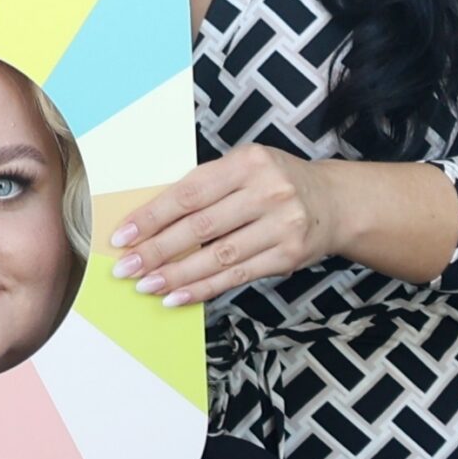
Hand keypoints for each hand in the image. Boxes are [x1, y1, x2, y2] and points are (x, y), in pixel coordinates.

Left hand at [107, 145, 338, 307]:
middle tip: (125, 268)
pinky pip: (237, 276)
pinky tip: (177, 296)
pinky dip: (203, 288)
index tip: (123, 236)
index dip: (152, 217)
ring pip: (217, 256)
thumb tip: (150, 222)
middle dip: (157, 250)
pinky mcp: (288, 255)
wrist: (334, 202)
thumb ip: (206, 187)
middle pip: (201, 227)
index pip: (190, 193)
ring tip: (146, 285)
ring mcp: (281, 224)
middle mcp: (268, 190)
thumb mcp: (245, 168)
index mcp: (249, 162)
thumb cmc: (277, 182)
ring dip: (176, 275)